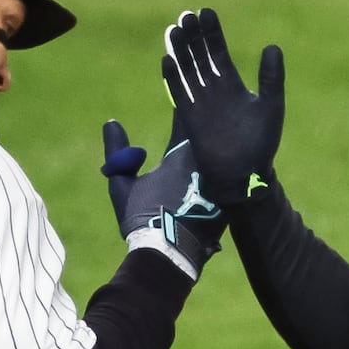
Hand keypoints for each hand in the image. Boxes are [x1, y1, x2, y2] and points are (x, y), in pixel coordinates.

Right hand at [101, 117, 224, 277]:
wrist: (169, 256)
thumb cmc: (142, 219)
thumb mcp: (122, 185)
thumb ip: (117, 152)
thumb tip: (111, 123)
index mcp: (179, 155)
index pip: (184, 118)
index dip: (184, 105)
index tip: (184, 92)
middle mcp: (204, 164)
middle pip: (210, 135)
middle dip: (209, 121)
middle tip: (213, 105)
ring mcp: (220, 183)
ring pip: (225, 156)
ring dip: (224, 146)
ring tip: (229, 133)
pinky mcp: (231, 202)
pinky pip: (233, 180)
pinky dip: (232, 172)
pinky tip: (236, 167)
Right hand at [160, 8, 282, 205]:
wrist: (244, 174)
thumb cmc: (261, 143)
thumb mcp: (271, 106)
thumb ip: (271, 78)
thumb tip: (272, 46)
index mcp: (232, 84)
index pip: (219, 51)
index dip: (212, 32)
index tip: (206, 11)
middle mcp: (213, 89)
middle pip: (199, 56)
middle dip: (193, 36)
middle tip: (186, 14)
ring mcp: (200, 102)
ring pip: (187, 70)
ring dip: (180, 51)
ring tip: (174, 29)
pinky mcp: (189, 117)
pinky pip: (178, 93)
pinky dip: (173, 78)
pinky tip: (167, 59)